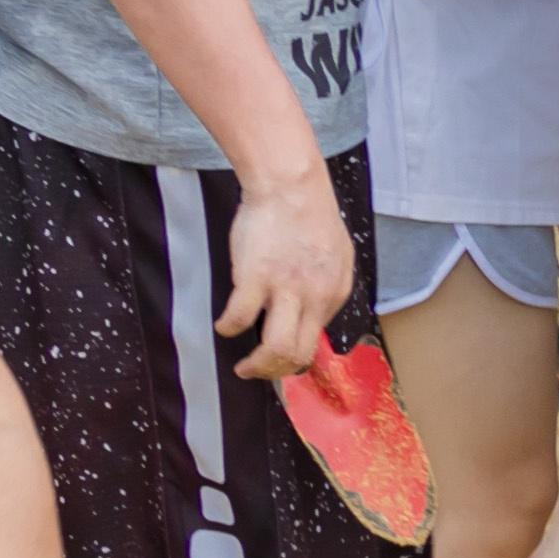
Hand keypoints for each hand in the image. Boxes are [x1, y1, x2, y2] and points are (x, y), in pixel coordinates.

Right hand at [216, 174, 354, 377]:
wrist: (291, 184)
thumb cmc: (308, 212)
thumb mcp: (336, 255)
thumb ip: (326, 285)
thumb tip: (313, 310)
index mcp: (335, 292)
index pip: (318, 340)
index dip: (296, 353)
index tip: (280, 354)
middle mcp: (316, 297)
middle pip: (300, 355)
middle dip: (277, 373)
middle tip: (258, 372)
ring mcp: (286, 289)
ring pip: (277, 349)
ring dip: (257, 366)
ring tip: (243, 368)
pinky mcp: (255, 278)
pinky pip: (240, 318)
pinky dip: (228, 328)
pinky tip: (222, 326)